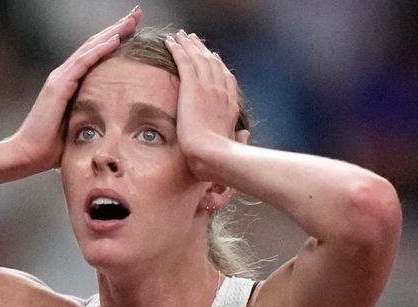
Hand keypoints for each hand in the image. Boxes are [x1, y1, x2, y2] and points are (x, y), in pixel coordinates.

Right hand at [13, 6, 141, 172]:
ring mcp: (60, 78)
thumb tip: (114, 123)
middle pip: (95, 44)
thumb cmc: (52, 148)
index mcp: (70, 83)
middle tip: (137, 13)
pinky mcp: (58, 86)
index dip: (115, 39)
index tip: (135, 29)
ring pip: (91, 48)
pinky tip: (115, 39)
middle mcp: (64, 75)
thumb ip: (92, 118)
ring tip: (131, 19)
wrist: (27, 155)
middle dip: (117, 28)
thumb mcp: (79, 127)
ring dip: (112, 32)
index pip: (96, 55)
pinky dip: (100, 49)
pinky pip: (83, 63)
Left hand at [165, 30, 246, 179]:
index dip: (218, 66)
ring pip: (199, 58)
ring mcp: (208, 87)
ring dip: (190, 45)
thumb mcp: (233, 146)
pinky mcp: (193, 86)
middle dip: (203, 50)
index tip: (213, 58)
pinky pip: (185, 61)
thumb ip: (239, 139)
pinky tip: (171, 41)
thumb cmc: (220, 158)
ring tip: (181, 35)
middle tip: (193, 40)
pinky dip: (178, 49)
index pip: (225, 79)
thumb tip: (246, 136)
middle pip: (213, 64)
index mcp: (230, 105)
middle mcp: (221, 92)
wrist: (212, 154)